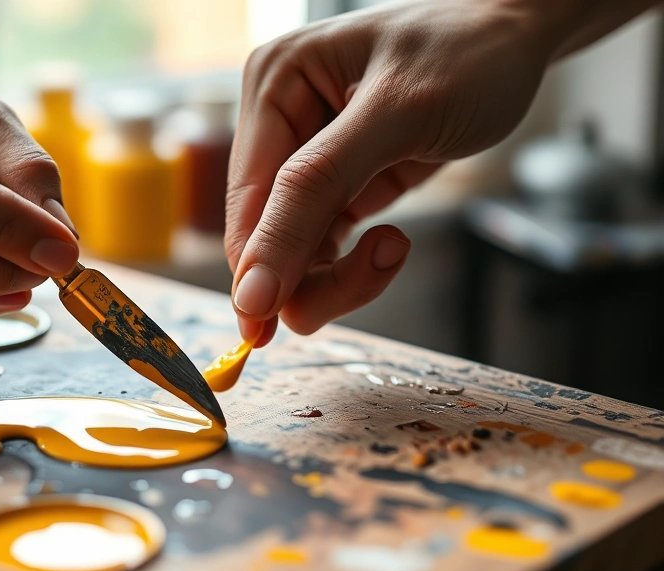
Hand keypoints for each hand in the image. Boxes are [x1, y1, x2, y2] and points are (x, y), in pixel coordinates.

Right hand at [226, 0, 555, 344]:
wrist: (521, 38)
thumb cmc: (469, 54)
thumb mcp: (394, 116)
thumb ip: (314, 194)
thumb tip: (252, 284)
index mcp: (274, 85)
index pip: (248, 199)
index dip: (254, 266)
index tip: (260, 332)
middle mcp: (281, 120)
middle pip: (266, 230)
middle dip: (310, 271)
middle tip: (373, 273)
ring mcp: (309, 156)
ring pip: (295, 249)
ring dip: (340, 273)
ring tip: (394, 249)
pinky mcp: (340, 182)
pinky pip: (327, 245)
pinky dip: (357, 264)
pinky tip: (392, 244)